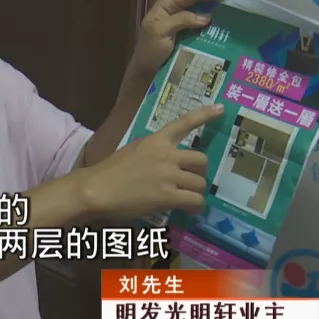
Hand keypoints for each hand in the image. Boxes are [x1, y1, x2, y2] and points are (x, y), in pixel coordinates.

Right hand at [81, 104, 224, 220]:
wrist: (97, 189)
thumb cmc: (110, 172)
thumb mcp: (133, 151)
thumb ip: (152, 152)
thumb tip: (166, 164)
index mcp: (156, 140)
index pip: (184, 123)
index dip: (204, 115)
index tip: (221, 109)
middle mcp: (167, 154)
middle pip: (201, 159)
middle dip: (200, 172)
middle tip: (192, 180)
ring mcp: (169, 175)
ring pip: (200, 183)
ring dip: (196, 192)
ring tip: (188, 199)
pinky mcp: (168, 196)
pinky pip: (195, 200)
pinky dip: (195, 206)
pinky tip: (189, 209)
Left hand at [128, 0, 234, 79]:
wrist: (145, 72)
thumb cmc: (149, 50)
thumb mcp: (161, 31)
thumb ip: (182, 20)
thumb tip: (207, 17)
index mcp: (166, 6)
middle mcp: (175, 12)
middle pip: (197, 1)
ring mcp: (181, 25)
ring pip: (201, 14)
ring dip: (215, 12)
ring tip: (233, 9)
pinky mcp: (187, 38)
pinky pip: (201, 29)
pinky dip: (212, 27)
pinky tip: (224, 28)